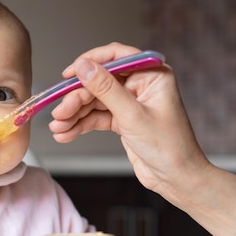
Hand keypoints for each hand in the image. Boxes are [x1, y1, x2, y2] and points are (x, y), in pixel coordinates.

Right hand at [49, 42, 208, 192]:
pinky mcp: (123, 120)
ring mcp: (130, 102)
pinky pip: (96, 117)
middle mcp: (141, 84)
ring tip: (58, 128)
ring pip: (94, 101)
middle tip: (59, 112)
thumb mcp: (133, 116)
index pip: (116, 57)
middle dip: (76, 99)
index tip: (68, 75)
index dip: (89, 63)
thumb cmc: (168, 146)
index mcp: (152, 74)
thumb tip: (83, 66)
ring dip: (74, 114)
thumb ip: (106, 89)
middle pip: (99, 82)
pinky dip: (80, 125)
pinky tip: (65, 134)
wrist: (177, 178)